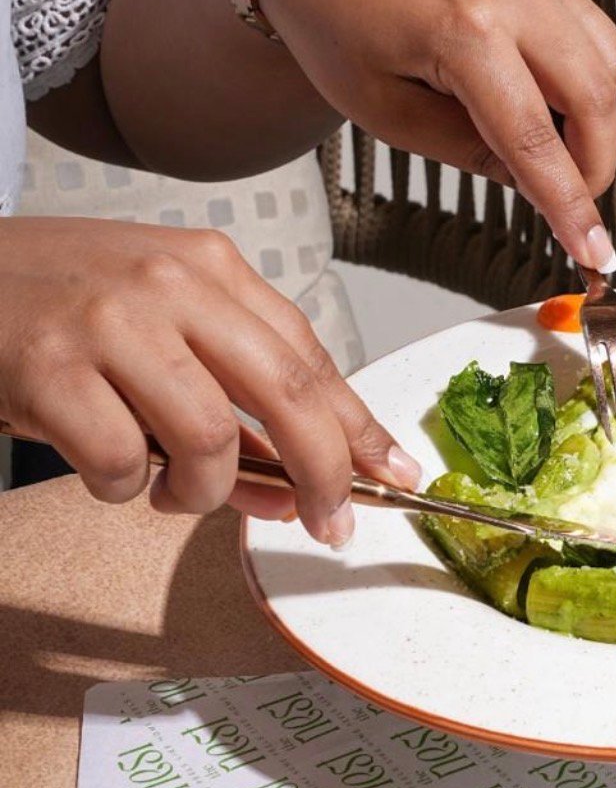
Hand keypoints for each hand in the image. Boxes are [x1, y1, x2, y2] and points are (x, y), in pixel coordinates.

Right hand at [0, 217, 419, 541]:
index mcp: (210, 266)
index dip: (357, 425)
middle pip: (286, 393)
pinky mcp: (50, 370)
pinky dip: (124, 488)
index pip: (309, 356)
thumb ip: (227, 392)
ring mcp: (110, 323)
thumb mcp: (158, 321)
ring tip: (171, 488)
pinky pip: (123, 464)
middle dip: (322, 472)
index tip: (391, 471)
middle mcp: (171, 284)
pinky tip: (104, 466)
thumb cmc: (58, 300)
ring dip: (202, 492)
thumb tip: (291, 485)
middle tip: (328, 521)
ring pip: (210, 438)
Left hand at [257, 0, 615, 271]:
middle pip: (594, 101)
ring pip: (610, 68)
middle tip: (565, 202)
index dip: (570, 204)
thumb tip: (538, 186)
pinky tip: (541, 97)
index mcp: (461, 32)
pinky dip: (587, 80)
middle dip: (592, 167)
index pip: (534, 138)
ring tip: (540, 141)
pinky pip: (597, 36)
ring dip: (593, 122)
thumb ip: (469, 152)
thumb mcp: (388, 115)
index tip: (594, 253)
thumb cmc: (339, 29)